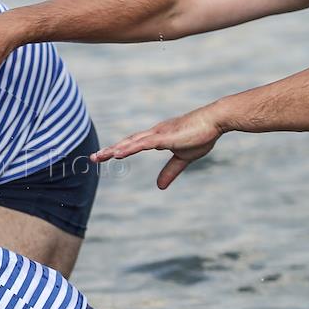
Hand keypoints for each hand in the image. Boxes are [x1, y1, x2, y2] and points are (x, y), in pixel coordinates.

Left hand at [91, 108, 223, 188]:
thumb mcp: (184, 158)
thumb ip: (170, 171)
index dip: (119, 150)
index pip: (133, 144)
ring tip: (99, 156)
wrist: (215, 121)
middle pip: (127, 142)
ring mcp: (158, 134)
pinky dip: (129, 148)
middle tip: (92, 158)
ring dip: (114, 149)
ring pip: (131, 142)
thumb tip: (159, 187)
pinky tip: (118, 153)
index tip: (104, 156)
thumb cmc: (202, 135)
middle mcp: (153, 133)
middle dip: (109, 150)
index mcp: (157, 138)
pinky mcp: (164, 137)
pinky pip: (142, 144)